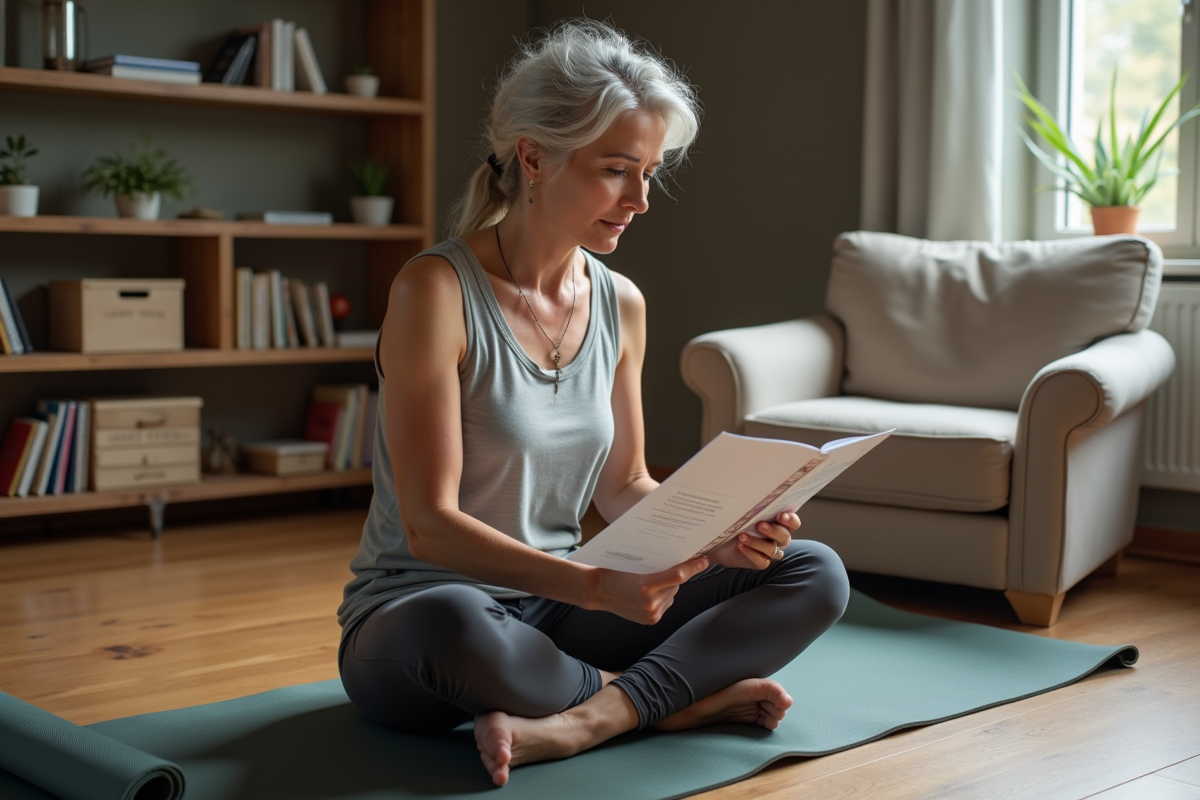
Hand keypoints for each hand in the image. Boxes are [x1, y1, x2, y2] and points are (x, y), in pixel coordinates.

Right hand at [584, 557, 709, 624]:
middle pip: (676, 584)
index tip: (703, 560)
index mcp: (646, 585)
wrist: (598, 591)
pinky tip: (648, 595)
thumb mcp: (635, 564)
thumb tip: (680, 564)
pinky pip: (665, 604)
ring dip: (668, 588)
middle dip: (674, 575)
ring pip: (672, 595)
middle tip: (662, 568)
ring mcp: (652, 614)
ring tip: (649, 584)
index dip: (693, 567)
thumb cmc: (614, 572)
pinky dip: (661, 598)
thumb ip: (658, 568)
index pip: (678, 575)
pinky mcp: (651, 621)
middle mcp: (651, 602)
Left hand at [706, 511, 799, 569]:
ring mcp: (771, 552)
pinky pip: (762, 561)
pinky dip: (751, 553)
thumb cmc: (737, 524)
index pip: (793, 523)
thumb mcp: (745, 514)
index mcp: (780, 524)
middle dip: (773, 530)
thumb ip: (754, 509)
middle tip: (759, 525)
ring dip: (757, 542)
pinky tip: (740, 545)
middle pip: (785, 536)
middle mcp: (779, 539)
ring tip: (742, 536)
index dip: (791, 520)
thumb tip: (751, 494)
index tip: (781, 515)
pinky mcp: (761, 562)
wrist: (722, 543)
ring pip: (772, 549)